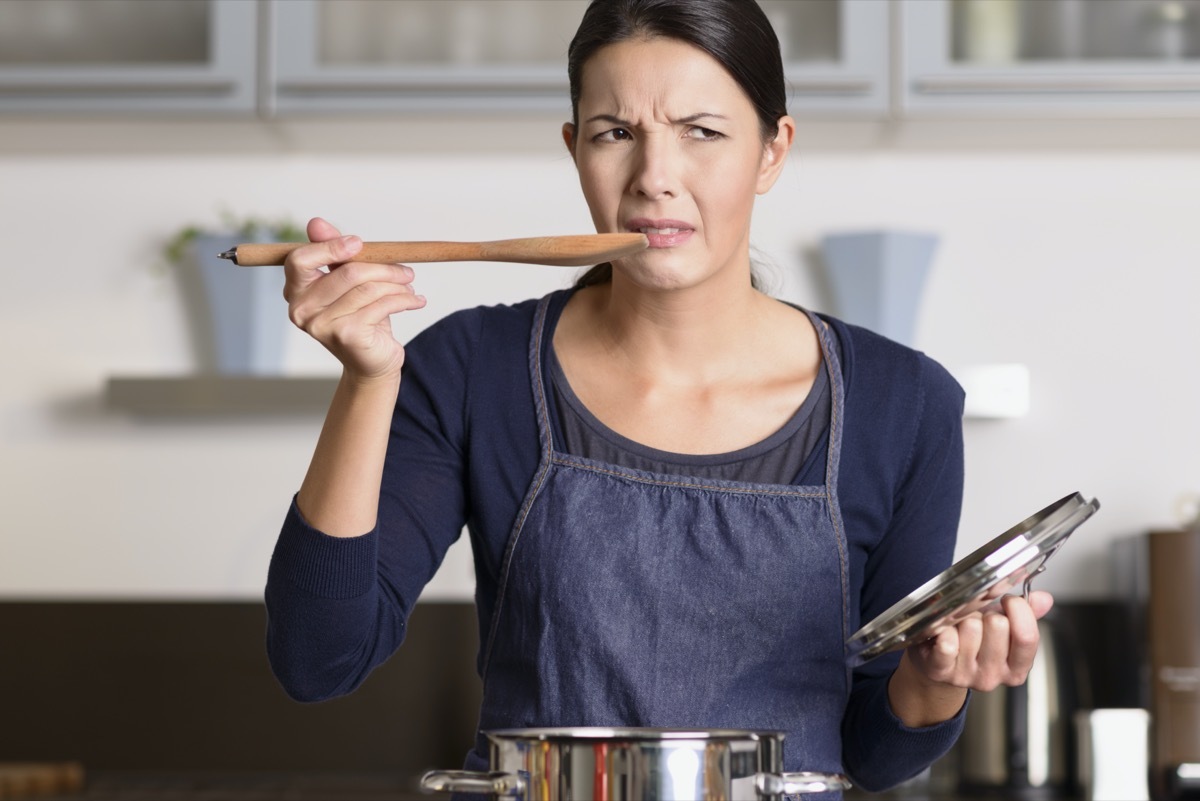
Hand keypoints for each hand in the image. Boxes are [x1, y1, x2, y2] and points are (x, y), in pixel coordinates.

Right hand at [284, 217, 426, 380]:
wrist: (372, 361)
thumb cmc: (360, 317)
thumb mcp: (347, 282)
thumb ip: (333, 252)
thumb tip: (316, 222)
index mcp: (295, 291)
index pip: (300, 260)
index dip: (330, 247)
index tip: (359, 243)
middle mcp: (301, 310)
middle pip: (347, 272)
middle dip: (383, 268)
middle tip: (405, 270)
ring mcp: (322, 325)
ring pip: (368, 288)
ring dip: (396, 283)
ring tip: (410, 285)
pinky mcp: (347, 335)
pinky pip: (382, 305)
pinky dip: (404, 299)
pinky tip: (416, 300)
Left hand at [905, 590, 1053, 690]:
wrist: (937, 661)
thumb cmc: (972, 640)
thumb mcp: (1004, 627)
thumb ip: (1027, 614)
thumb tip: (1044, 599)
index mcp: (1016, 668)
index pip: (1027, 636)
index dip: (1019, 610)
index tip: (1009, 599)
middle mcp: (994, 676)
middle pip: (999, 626)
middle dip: (987, 614)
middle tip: (978, 619)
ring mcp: (967, 675)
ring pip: (972, 627)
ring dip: (963, 619)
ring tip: (960, 627)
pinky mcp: (941, 670)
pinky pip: (947, 643)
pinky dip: (944, 630)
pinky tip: (944, 632)